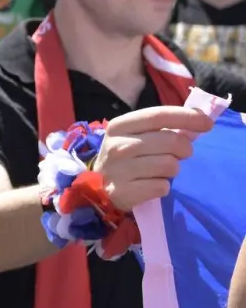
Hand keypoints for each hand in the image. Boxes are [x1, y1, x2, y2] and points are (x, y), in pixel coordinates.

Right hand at [91, 106, 213, 211]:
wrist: (99, 186)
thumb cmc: (127, 156)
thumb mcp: (136, 135)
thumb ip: (163, 127)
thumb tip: (201, 120)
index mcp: (120, 126)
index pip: (158, 115)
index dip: (187, 117)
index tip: (207, 124)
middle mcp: (116, 146)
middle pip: (170, 141)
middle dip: (184, 149)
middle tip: (179, 154)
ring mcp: (117, 170)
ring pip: (169, 165)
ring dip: (173, 169)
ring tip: (161, 171)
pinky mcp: (122, 192)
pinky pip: (162, 187)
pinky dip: (163, 187)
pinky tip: (151, 185)